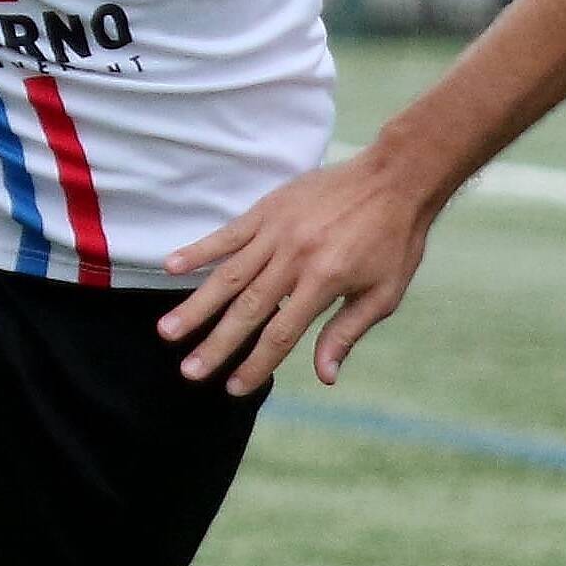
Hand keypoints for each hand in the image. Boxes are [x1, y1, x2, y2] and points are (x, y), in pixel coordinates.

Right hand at [158, 149, 437, 392]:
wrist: (397, 178)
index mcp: (325, 281)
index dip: (256, 364)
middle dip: (217, 343)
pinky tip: (171, 267)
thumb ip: (347, 332)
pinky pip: (228, 234)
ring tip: (167, 332)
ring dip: (197, 305)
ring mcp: (278, 232)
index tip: (233, 387)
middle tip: (189, 371)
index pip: (282, 333)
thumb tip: (324, 376)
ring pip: (228, 274)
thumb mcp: (384, 293)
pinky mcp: (268, 209)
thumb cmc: (395, 240)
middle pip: (248, 309)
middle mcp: (296, 258)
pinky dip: (200, 250)